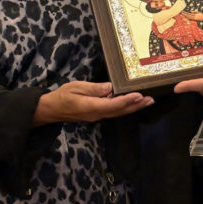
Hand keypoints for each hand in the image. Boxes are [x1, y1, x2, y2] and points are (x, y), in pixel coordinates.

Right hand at [33, 81, 153, 125]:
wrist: (52, 110)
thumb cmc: (62, 96)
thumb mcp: (76, 87)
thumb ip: (94, 88)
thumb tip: (110, 87)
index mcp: (90, 107)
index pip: (112, 105)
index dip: (127, 101)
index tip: (139, 95)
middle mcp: (97, 114)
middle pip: (120, 111)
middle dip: (136, 106)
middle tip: (150, 99)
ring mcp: (97, 116)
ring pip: (118, 113)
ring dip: (133, 107)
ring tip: (147, 101)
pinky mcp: (97, 115)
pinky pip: (114, 112)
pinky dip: (125, 108)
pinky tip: (133, 103)